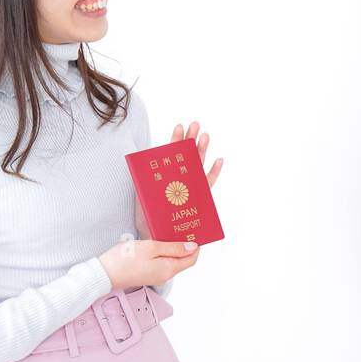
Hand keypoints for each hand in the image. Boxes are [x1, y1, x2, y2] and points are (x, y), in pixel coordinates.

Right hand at [100, 238, 200, 290]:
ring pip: (172, 261)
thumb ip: (173, 247)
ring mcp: (156, 276)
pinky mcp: (147, 275)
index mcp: (169, 269)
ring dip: (174, 249)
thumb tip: (192, 247)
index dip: (196, 247)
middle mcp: (165, 276)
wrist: (104, 273)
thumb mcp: (151, 247)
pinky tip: (158, 243)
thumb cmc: (125, 259)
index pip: (191, 259)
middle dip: (185, 246)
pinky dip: (164, 253)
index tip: (194, 233)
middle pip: (182, 261)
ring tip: (169, 233)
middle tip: (182, 229)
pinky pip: (162, 263)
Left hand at [134, 120, 223, 240]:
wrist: (157, 236)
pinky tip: (218, 160)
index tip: (179, 126)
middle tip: (195, 124)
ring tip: (204, 135)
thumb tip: (142, 164)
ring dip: (202, 150)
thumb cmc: (149, 217)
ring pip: (199, 165)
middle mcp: (181, 179)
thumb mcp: (142, 195)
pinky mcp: (199, 198)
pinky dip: (214, 172)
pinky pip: (208, 184)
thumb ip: (143, 181)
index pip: (173, 154)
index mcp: (168, 176)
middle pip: (188, 155)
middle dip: (191, 139)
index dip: (176, 140)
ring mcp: (191, 187)